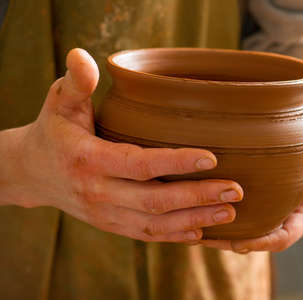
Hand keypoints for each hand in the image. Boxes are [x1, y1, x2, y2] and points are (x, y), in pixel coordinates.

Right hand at [0, 48, 242, 242]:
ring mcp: (105, 214)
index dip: (176, 162)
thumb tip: (82, 54)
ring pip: (155, 225)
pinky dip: (176, 236)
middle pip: (155, 201)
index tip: (212, 157)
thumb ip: (77, 82)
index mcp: (89, 160)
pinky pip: (147, 236)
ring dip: (195, 220)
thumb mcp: (60, 102)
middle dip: (198, 197)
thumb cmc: (54, 131)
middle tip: (235, 190)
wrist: (32, 173)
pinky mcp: (112, 225)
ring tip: (230, 211)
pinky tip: (203, 232)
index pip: (139, 164)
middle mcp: (98, 193)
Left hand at [199, 136, 302, 252]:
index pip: (283, 237)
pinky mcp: (250, 205)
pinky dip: (210, 216)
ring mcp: (265, 214)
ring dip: (214, 232)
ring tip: (187, 228)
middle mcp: (282, 219)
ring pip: (238, 230)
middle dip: (229, 242)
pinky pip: (229, 215)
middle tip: (203, 237)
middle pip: (255, 239)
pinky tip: (188, 210)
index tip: (238, 243)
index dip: (261, 243)